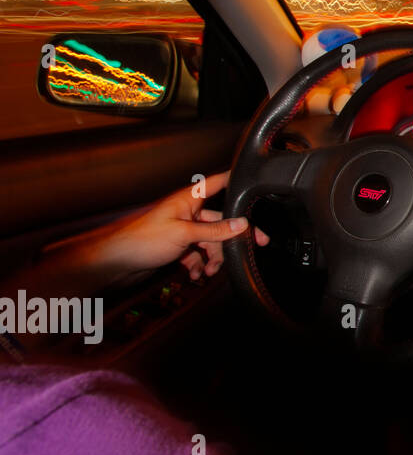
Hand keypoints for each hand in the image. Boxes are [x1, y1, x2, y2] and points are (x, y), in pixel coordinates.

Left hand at [93, 170, 268, 280]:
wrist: (115, 263)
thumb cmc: (142, 240)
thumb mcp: (184, 233)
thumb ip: (215, 231)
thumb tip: (242, 224)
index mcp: (189, 200)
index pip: (217, 183)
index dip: (235, 180)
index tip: (255, 183)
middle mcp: (188, 213)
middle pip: (220, 220)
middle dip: (233, 236)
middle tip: (255, 243)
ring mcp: (183, 230)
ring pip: (210, 241)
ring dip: (213, 257)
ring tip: (210, 271)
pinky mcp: (177, 247)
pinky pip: (197, 254)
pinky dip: (199, 265)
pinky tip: (195, 274)